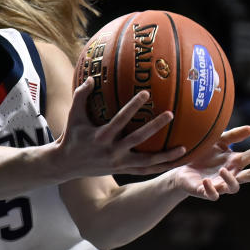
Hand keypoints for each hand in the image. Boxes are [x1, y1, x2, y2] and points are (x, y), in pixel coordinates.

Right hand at [57, 79, 186, 176]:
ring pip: (146, 162)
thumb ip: (81, 96)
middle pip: (138, 139)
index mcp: (101, 136)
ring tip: (184, 149)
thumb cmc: (71, 136)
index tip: (146, 93)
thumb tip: (91, 78)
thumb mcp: (73, 116)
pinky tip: (174, 163)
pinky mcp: (121, 170)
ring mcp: (118, 163)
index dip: (133, 106)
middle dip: (155, 127)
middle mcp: (111, 151)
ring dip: (165, 156)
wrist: (66, 165)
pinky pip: (144, 171)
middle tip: (171, 114)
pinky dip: (159, 168)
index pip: (120, 120)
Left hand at [173, 126, 249, 199]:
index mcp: (234, 162)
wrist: (181, 168)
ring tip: (222, 169)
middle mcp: (230, 174)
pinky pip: (213, 195)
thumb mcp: (217, 142)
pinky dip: (211, 189)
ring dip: (230, 179)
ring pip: (234, 188)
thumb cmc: (203, 155)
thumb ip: (232, 136)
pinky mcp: (206, 191)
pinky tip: (206, 181)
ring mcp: (220, 184)